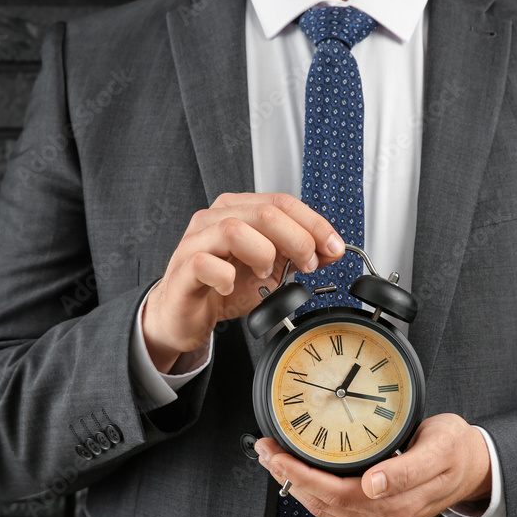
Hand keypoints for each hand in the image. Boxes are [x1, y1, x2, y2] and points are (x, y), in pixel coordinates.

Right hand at [141, 193, 344, 371]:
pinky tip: (232, 286)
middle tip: (307, 265)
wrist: (185, 314)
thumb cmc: (222, 286)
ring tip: (266, 275)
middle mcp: (216, 218)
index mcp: (238, 210)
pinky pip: (206, 263)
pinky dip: (227, 277)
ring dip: (263, 254)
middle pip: (265, 213)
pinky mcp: (183, 268)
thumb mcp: (270, 269)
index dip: (313, 223)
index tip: (333, 246)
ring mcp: (197, 240)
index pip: (282, 202)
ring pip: (235, 229)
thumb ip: (298, 255)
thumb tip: (331, 249)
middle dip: (298, 240)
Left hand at [254, 413, 492, 516]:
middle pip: (323, 502)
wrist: (472, 468)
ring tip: (274, 459)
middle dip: (288, 476)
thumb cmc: (454, 451)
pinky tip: (298, 476)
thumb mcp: (438, 449)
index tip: (279, 454)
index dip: (301, 474)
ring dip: (294, 485)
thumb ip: (407, 469)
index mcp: (398, 502)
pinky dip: (311, 492)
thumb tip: (374, 485)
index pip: (335, 492)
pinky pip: (335, 511)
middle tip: (266, 450)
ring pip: (324, 509)